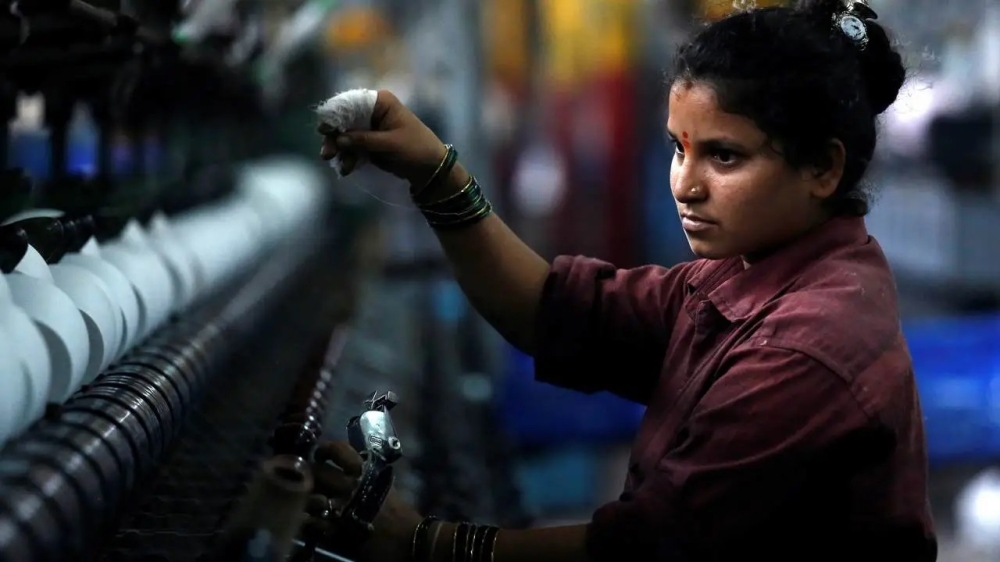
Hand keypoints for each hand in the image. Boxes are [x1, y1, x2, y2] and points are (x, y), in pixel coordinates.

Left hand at [308, 441, 421, 561]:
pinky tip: (308, 521)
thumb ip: (365, 470)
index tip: (321, 455)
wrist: (405, 538)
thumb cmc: (397, 510)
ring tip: (306, 502)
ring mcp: (339, 507)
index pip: (338, 450)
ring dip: (304, 498)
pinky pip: (310, 523)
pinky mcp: (334, 530)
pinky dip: (306, 521)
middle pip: (316, 472)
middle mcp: (349, 485)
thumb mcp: (383, 482)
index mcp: (364, 471)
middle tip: (306, 479)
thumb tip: (348, 461)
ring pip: (308, 496)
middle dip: (308, 474)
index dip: (325, 449)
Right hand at [318, 90, 447, 185]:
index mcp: (380, 102)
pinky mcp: (369, 144)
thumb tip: (339, 139)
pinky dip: (348, 158)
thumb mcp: (390, 144)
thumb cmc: (416, 148)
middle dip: (335, 138)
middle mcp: (372, 112)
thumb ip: (364, 140)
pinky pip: (352, 149)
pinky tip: (347, 170)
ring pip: (345, 136)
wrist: (431, 168)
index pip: (351, 103)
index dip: (335, 115)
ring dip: (339, 151)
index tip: (324, 129)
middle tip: (327, 154)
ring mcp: (369, 128)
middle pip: (344, 120)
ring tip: (339, 165)